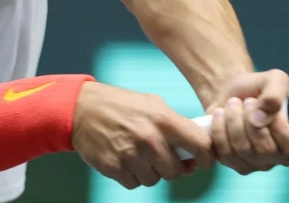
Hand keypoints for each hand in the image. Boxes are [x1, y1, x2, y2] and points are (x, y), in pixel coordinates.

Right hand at [72, 82, 215, 189]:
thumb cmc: (122, 105)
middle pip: (175, 172)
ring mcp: (131, 155)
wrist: (82, 108)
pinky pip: (134, 184)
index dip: (206, 157)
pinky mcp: (114, 167)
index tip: (203, 161)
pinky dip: (132, 176)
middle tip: (163, 158)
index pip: (199, 145)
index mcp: (164, 120)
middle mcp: (149, 139)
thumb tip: (193, 154)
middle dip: (172, 168)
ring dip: (150, 172)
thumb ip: (176, 126)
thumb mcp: (154, 104)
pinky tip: (126, 160)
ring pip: (154, 180)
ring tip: (140, 155)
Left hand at [204, 70, 288, 174]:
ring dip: (233, 120)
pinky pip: (225, 153)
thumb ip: (275, 94)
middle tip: (246, 101)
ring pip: (243, 150)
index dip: (278, 126)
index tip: (264, 105)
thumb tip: (261, 119)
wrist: (231, 94)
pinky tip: (221, 116)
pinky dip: (219, 129)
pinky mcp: (236, 165)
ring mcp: (259, 164)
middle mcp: (282, 156)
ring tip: (232, 104)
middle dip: (249, 118)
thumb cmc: (258, 88)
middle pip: (265, 149)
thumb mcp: (275, 79)